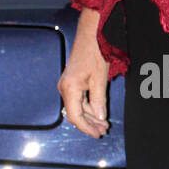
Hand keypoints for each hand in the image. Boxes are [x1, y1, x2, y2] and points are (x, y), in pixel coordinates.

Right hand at [57, 9, 109, 137]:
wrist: (90, 34)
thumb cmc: (94, 52)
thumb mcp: (99, 78)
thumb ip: (99, 100)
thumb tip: (99, 117)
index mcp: (69, 89)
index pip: (76, 116)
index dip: (87, 128)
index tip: (98, 133)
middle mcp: (64, 88)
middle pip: (75, 114)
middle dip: (89, 124)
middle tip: (103, 131)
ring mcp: (67, 85)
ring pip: (77, 108)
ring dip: (90, 116)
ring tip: (103, 124)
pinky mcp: (72, 82)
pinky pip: (78, 99)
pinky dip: (88, 107)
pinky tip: (98, 112)